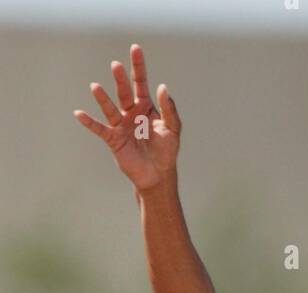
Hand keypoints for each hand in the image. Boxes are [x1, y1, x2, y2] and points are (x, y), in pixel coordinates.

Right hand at [73, 43, 180, 190]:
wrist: (158, 175)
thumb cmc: (167, 151)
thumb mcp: (173, 129)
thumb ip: (169, 109)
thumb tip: (162, 86)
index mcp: (146, 106)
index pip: (140, 82)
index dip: (138, 66)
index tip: (135, 48)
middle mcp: (131, 112)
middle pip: (124, 91)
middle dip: (120, 79)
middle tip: (116, 65)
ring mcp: (121, 125)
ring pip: (110, 108)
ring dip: (103, 98)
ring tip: (95, 86)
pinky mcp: (114, 139)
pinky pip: (99, 128)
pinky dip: (89, 122)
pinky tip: (79, 114)